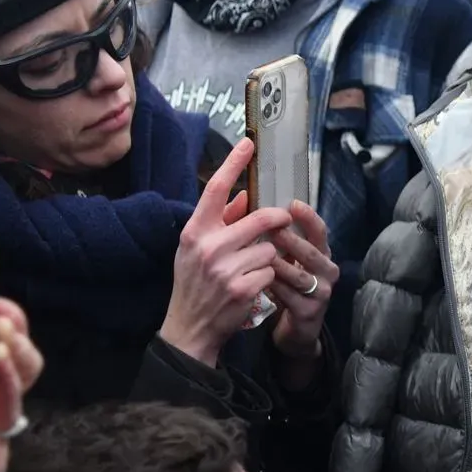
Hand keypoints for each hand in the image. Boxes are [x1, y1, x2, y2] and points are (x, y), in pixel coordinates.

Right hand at [160, 139, 294, 364]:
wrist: (189, 328)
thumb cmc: (195, 283)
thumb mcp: (197, 249)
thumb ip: (220, 221)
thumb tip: (245, 195)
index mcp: (194, 232)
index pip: (215, 190)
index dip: (232, 165)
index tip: (248, 143)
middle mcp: (208, 247)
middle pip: (261, 218)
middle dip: (277, 220)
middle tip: (282, 222)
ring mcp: (225, 270)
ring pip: (270, 248)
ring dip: (268, 258)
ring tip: (250, 270)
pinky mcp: (243, 289)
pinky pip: (272, 272)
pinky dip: (268, 279)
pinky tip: (252, 289)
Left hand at [269, 201, 336, 366]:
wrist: (296, 330)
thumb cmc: (288, 289)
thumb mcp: (286, 261)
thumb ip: (277, 238)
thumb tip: (255, 207)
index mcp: (322, 255)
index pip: (320, 232)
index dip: (309, 218)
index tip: (292, 204)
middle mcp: (327, 272)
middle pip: (311, 252)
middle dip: (292, 240)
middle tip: (272, 229)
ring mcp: (321, 293)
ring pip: (299, 275)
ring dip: (280, 265)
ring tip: (262, 256)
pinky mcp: (309, 311)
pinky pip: (289, 296)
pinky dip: (273, 287)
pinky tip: (258, 280)